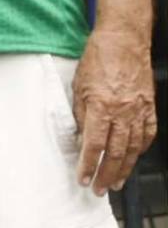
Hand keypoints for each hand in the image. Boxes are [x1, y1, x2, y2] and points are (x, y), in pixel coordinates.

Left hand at [72, 26, 156, 193]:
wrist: (123, 38)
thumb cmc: (98, 57)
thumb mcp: (79, 84)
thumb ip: (80, 112)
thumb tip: (81, 136)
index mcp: (101, 106)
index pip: (93, 145)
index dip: (88, 166)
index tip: (83, 179)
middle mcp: (122, 112)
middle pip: (115, 153)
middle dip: (106, 174)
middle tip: (100, 189)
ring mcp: (138, 110)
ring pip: (133, 148)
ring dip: (124, 168)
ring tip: (116, 181)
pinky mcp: (149, 106)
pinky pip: (147, 134)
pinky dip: (140, 149)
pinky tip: (134, 157)